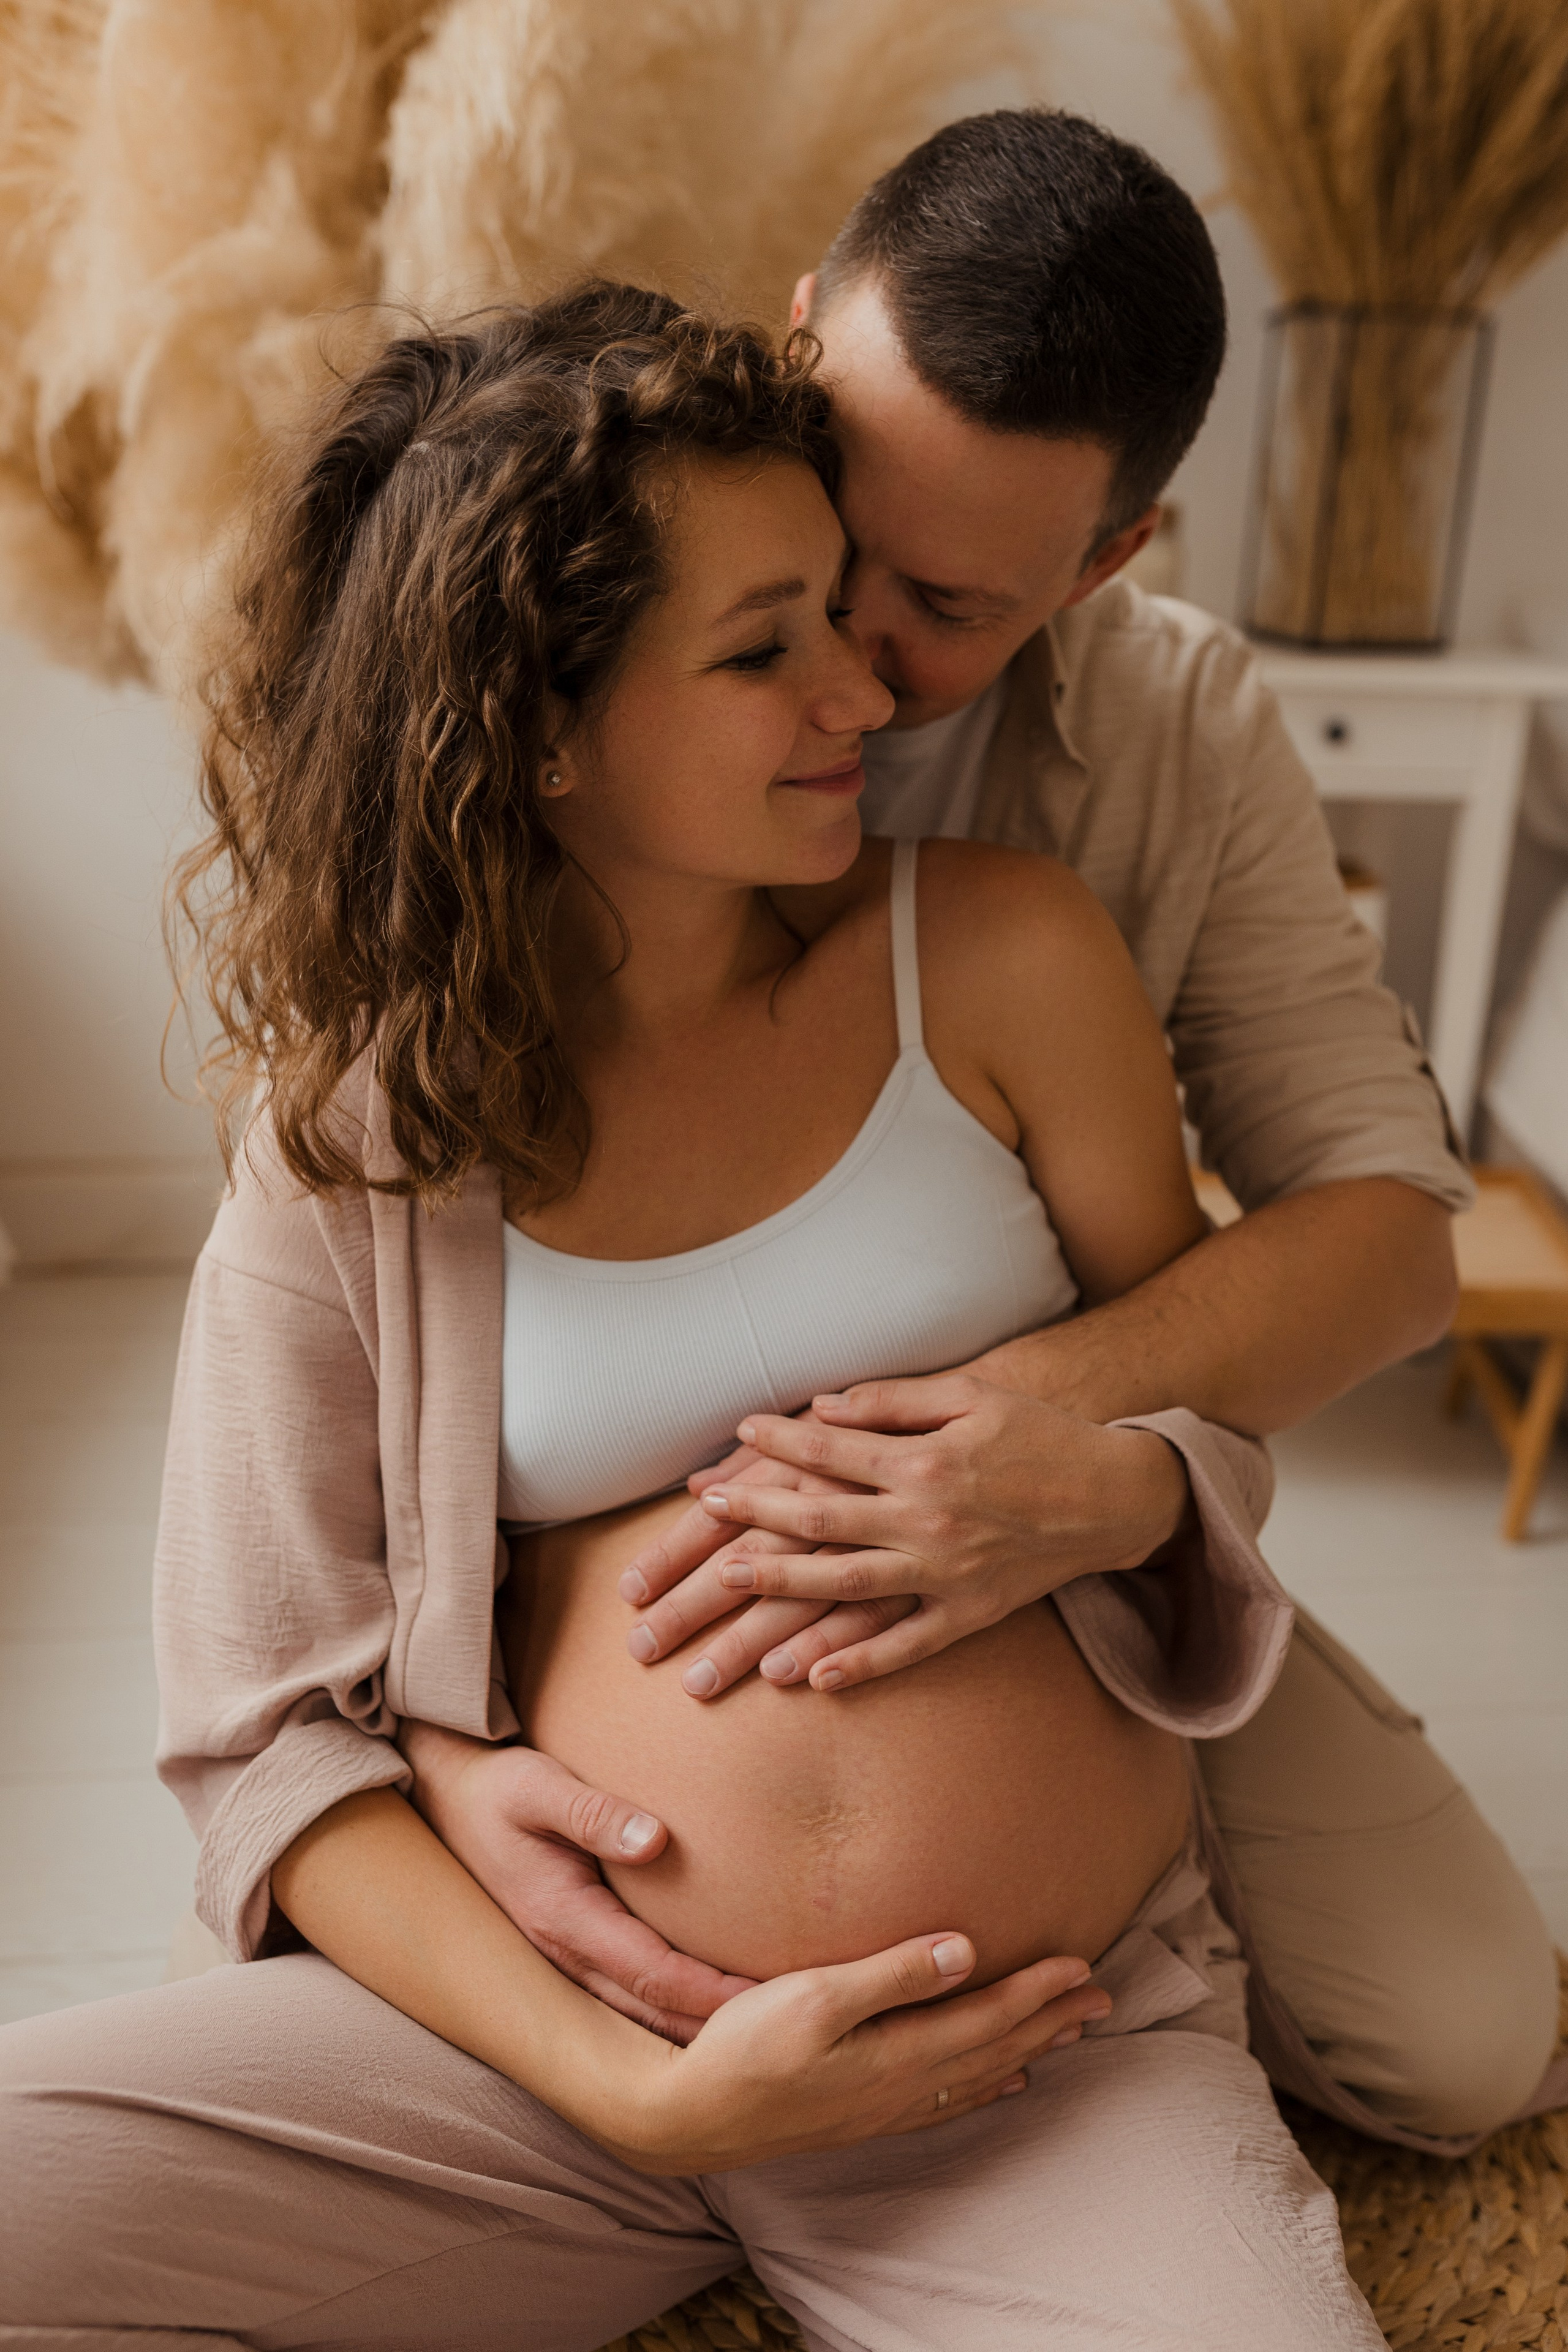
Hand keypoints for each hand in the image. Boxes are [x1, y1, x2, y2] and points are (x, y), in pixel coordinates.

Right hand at [399, 1721, 755, 2042]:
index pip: (651, 1974)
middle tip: (789, 2034)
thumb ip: (594, 1812)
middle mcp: (564, 1953)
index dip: (709, 1994)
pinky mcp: (570, 1949)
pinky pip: (625, 1997)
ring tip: (763, 2036)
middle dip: (717, 2030)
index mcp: (563, 1919)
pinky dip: (668, 2011)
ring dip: (695, 2029)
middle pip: (651, 2012)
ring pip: (638, 2014)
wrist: (446, 1794)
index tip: (770, 2001)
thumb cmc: (499, 1786)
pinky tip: (708, 2013)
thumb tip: (655, 1840)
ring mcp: (564, 1958)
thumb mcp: (539, 1786)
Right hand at [618, 1931, 1112, 2175]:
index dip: (1038, 1990)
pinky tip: (1002, 2082)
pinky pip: (948, 2101)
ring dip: (1028, 2050)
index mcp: (897, 2051)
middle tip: (1102, 1998)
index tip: (1082, 1964)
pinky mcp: (863, 2116)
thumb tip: (966, 1950)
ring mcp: (884, 2107)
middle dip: (1051, 2020)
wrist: (691, 2115)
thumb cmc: (744, 2047)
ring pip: (979, 2076)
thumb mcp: (813, 1995)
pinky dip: (986, 2087)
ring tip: (1070, 2033)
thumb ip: (892, 1973)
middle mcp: (902, 2085)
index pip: (987, 2015)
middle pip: (995, 2048)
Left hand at [625, 1373, 1189, 1696]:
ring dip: (779, 1591)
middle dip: (752, 1518)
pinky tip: (807, 1678)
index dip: (776, 1445)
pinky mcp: (969, 1614)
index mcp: (924, 1460)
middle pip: (818, 1522)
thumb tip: (824, 1405)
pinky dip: (857, 1664)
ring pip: (845, 1589)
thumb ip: (894, 1400)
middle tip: (699, 1517)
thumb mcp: (972, 1394)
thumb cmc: (1039, 1435)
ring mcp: (946, 1574)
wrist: (1115, 1496)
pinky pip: (904, 1647)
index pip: (829, 1452)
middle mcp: (927, 1520)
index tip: (730, 1442)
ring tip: (725, 1592)